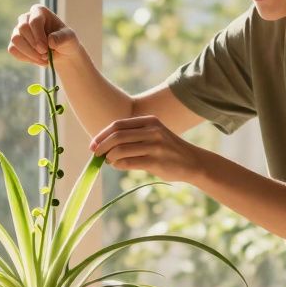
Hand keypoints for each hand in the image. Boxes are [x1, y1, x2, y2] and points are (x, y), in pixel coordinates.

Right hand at [8, 5, 85, 66]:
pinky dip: (25, 58)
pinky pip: (13, 50)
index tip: (45, 49)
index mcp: (39, 11)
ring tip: (43, 59)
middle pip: (22, 28)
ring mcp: (18, 30)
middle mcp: (26, 18)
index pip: (34, 20)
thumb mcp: (69, 38)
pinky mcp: (15, 43)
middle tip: (45, 55)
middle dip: (33, 45)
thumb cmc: (65, 41)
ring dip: (29, 53)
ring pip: (15, 40)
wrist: (61, 52)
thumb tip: (50, 41)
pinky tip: (37, 60)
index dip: (38, 36)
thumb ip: (62, 38)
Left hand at [89, 115, 205, 182]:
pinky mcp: (155, 161)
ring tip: (109, 161)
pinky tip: (117, 165)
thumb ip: (133, 135)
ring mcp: (154, 145)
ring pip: (120, 150)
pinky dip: (118, 165)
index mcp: (149, 120)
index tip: (93, 144)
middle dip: (101, 146)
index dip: (102, 135)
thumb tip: (105, 143)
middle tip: (95, 154)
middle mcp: (152, 130)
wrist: (192, 162)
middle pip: (117, 136)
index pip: (118, 125)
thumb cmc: (168, 149)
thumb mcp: (153, 134)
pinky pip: (128, 163)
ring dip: (109, 157)